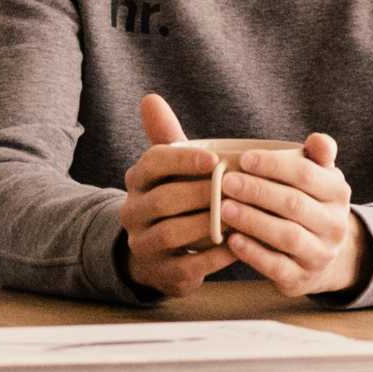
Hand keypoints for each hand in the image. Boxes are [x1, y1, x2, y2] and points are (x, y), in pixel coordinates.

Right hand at [117, 93, 236, 298]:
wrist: (156, 253)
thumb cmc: (173, 199)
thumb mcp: (168, 169)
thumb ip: (166, 136)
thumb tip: (150, 97)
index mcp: (137, 180)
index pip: (153, 162)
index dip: (183, 160)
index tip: (215, 159)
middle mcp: (133, 212)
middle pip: (164, 200)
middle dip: (202, 193)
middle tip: (235, 188)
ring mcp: (143, 245)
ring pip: (172, 233)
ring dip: (208, 224)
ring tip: (240, 216)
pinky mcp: (161, 274)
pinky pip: (186, 266)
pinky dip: (214, 257)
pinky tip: (238, 246)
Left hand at [222, 132, 364, 298]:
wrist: (320, 254)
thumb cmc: (309, 203)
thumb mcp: (318, 176)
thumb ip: (317, 154)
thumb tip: (317, 141)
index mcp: (338, 193)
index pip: (307, 174)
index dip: (274, 165)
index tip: (244, 159)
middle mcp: (335, 225)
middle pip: (295, 204)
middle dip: (257, 191)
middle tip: (226, 182)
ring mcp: (320, 254)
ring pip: (287, 236)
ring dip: (253, 220)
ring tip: (224, 208)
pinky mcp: (301, 279)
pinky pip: (277, 267)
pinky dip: (253, 253)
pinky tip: (232, 240)